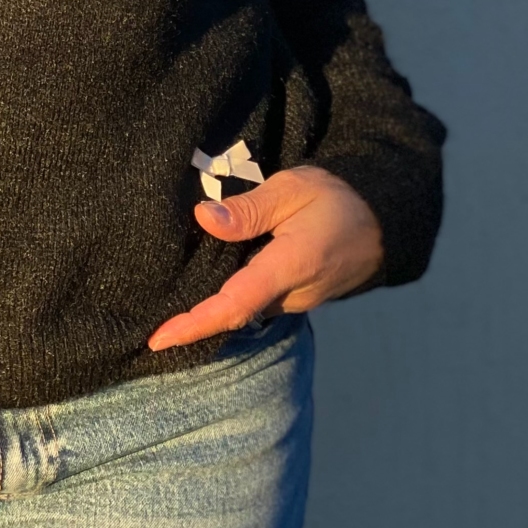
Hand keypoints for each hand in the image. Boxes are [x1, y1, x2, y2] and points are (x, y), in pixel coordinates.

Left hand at [148, 165, 382, 350]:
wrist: (383, 220)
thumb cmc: (337, 198)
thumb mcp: (293, 188)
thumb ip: (249, 208)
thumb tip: (204, 219)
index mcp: (289, 267)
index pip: (234, 304)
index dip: (194, 324)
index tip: (159, 338)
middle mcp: (291, 295)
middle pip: (232, 314)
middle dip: (190, 321)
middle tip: (144, 323)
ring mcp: (295, 301)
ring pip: (243, 309)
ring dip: (208, 308)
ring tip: (163, 302)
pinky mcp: (295, 297)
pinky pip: (255, 302)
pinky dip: (227, 299)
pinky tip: (202, 286)